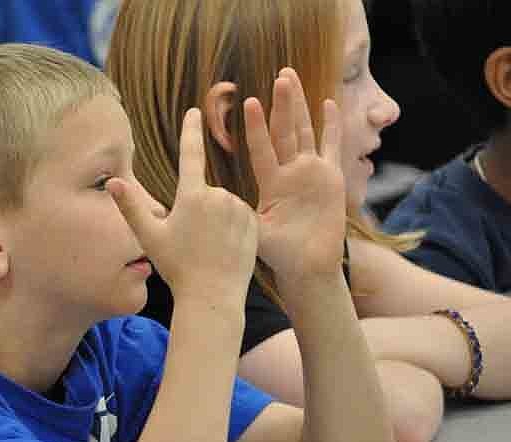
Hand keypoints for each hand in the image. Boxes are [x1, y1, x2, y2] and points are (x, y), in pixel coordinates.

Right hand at [108, 108, 257, 300]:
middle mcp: (218, 196)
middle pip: (203, 193)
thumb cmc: (177, 268)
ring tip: (209, 248)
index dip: (191, 131)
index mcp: (191, 196)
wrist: (213, 295)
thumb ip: (131, 207)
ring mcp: (239, 208)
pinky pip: (240, 217)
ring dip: (215, 220)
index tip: (194, 111)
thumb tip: (112, 182)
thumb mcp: (149, 237)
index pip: (190, 154)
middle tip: (192, 242)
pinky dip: (232, 228)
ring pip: (223, 205)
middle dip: (197, 210)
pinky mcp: (254, 221)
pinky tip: (226, 249)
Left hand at [244, 68, 345, 282]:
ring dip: (299, 106)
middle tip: (279, 74)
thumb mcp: (253, 231)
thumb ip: (238, 216)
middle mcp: (291, 172)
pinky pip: (333, 147)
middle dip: (282, 103)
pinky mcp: (332, 179)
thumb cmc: (278, 254)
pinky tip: (328, 103)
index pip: (261, 147)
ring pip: (305, 132)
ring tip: (290, 78)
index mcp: (271, 183)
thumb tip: (208, 207)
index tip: (247, 101)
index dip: (255, 126)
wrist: (307, 267)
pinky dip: (331, 126)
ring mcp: (312, 173)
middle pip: (285, 131)